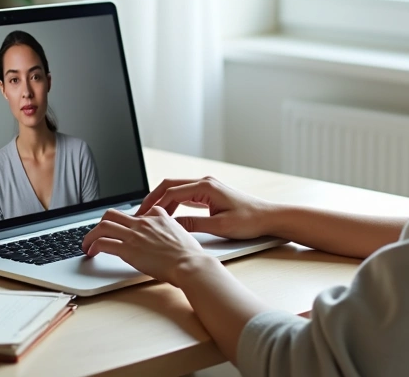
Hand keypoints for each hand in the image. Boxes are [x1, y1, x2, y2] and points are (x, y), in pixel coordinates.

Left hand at [80, 207, 212, 284]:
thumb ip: (170, 229)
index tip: (122, 230)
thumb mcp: (182, 233)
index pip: (136, 212)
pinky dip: (93, 245)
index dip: (126, 222)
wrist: (189, 264)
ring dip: (91, 235)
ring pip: (103, 226)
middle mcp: (143, 222)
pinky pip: (103, 243)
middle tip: (98, 234)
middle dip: (101, 223)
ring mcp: (135, 235)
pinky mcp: (128, 249)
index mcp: (158, 216)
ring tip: (87, 244)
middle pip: (113, 214)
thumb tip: (167, 236)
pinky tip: (92, 252)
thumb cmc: (189, 255)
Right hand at [135, 176, 275, 239]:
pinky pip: (186, 196)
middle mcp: (205, 182)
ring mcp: (207, 187)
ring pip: (177, 190)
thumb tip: (172, 226)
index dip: (155, 204)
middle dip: (153, 199)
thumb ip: (193, 224)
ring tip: (150, 216)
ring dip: (163, 201)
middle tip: (140, 214)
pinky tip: (168, 215)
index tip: (144, 216)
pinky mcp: (210, 194)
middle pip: (170, 186)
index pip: (171, 192)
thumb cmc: (249, 221)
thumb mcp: (219, 226)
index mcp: (205, 186)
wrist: (268, 218)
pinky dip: (174, 204)